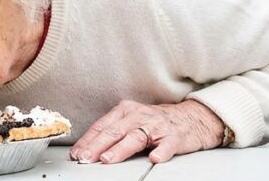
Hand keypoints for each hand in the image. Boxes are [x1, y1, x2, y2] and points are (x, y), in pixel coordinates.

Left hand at [70, 100, 223, 164]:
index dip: (88, 141)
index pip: (102, 126)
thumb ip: (112, 132)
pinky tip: (154, 158)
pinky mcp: (175, 136)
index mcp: (126, 111)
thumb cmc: (156, 121)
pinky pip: (167, 144)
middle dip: (97, 146)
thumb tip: (88, 149)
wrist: (191, 117)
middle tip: (86, 158)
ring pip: (136, 137)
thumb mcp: (131, 121)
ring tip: (108, 159)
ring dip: (120, 149)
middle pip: (114, 131)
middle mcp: (140, 115)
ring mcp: (157, 125)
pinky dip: (161, 151)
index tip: (76, 153)